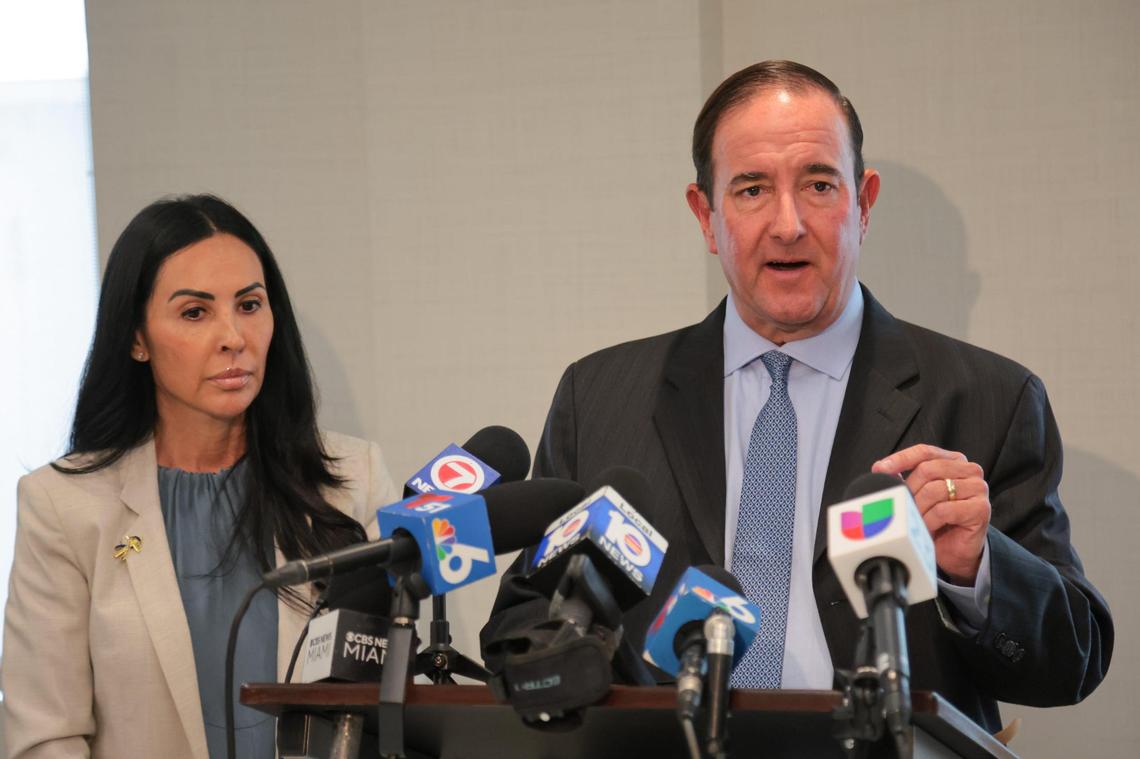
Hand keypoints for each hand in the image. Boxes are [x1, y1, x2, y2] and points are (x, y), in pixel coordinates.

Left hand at [871, 444, 990, 584]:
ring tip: (914, 521)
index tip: (879, 469)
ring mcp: (978, 488)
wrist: (955, 551)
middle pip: (927, 470)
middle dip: (908, 490)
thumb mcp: (919, 495)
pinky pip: (943, 510)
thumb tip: (880, 469)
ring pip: (934, 490)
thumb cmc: (936, 521)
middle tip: (900, 507)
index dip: (900, 459)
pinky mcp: (981, 508)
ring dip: (918, 509)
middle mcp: (969, 470)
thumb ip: (906, 479)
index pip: (924, 451)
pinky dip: (929, 521)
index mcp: (954, 460)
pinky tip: (926, 529)